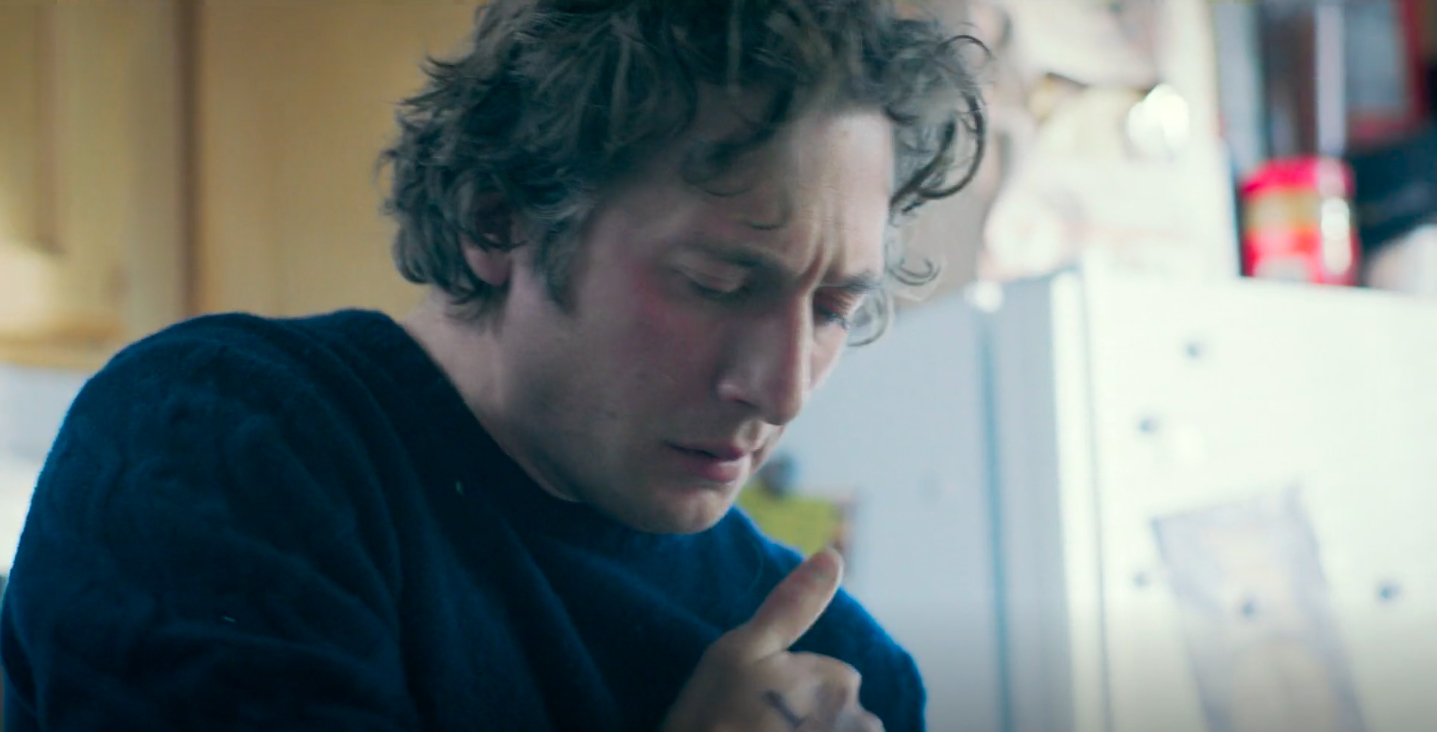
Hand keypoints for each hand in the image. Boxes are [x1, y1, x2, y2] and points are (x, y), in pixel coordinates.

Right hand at [661, 549, 883, 731]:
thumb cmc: (713, 717)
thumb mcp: (740, 649)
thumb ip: (792, 605)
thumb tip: (833, 553)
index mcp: (839, 680)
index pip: (828, 679)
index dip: (786, 692)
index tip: (752, 705)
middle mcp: (860, 721)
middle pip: (838, 716)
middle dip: (805, 724)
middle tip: (753, 731)